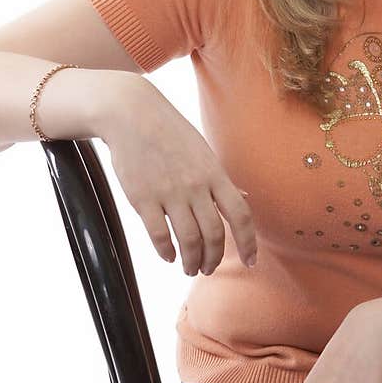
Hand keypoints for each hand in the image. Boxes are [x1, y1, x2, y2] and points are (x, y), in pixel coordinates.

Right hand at [101, 73, 256, 274]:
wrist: (131, 113)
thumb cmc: (170, 132)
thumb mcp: (203, 152)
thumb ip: (222, 180)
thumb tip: (244, 197)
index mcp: (214, 174)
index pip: (240, 215)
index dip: (248, 243)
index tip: (250, 262)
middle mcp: (196, 186)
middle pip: (214, 234)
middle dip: (213, 259)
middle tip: (207, 268)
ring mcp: (169, 193)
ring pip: (188, 240)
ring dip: (191, 261)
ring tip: (189, 267)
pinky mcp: (142, 198)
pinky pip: (159, 235)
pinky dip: (166, 251)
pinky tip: (168, 256)